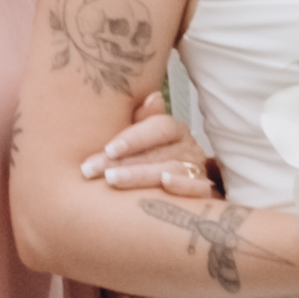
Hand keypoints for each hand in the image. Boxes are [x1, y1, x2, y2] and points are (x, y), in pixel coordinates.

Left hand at [81, 108, 218, 202]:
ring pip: (172, 169)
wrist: (174, 200)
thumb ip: (140, 123)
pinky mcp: (205, 195)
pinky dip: (184, 186)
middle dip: (122, 161)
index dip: (134, 137)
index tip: (108, 148)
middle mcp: (189, 148)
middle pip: (158, 151)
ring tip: (112, 180)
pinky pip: (200, 190)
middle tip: (93, 170)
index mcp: (175, 131)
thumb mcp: (139, 144)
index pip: (159, 127)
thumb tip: (153, 97)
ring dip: (141, 175)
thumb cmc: (146, 165)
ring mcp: (197, 171)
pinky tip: (165, 184)